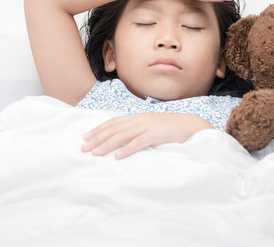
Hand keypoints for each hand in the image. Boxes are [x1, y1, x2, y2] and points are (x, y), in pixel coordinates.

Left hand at [81, 113, 213, 158]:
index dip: (98, 129)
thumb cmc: (169, 127)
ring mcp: (147, 126)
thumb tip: (122, 138)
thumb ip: (137, 129)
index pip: (113, 122)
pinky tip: (118, 156)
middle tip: (84, 148)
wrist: (189, 124)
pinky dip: (128, 149)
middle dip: (97, 138)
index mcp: (137, 117)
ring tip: (95, 153)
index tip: (86, 137)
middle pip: (114, 129)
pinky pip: (139, 143)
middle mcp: (139, 120)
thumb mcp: (150, 125)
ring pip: (122, 135)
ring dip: (107, 145)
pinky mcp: (156, 135)